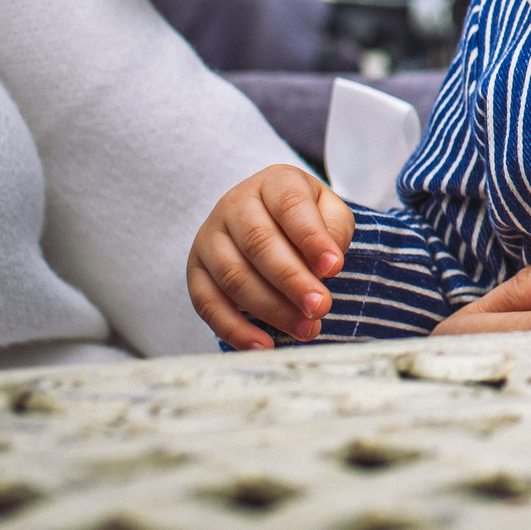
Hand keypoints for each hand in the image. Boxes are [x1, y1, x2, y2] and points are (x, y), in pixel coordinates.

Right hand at [188, 163, 355, 348]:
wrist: (266, 217)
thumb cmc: (306, 217)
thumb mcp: (329, 211)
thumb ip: (333, 230)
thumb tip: (327, 265)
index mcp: (274, 183)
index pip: (290, 206)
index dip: (312, 237)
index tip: (336, 267)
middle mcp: (234, 205)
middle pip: (259, 243)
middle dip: (292, 280)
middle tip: (321, 307)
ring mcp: (209, 238)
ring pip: (234, 276)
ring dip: (271, 309)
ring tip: (307, 329)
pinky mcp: (194, 271)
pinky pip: (207, 304)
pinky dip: (234, 329)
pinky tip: (263, 346)